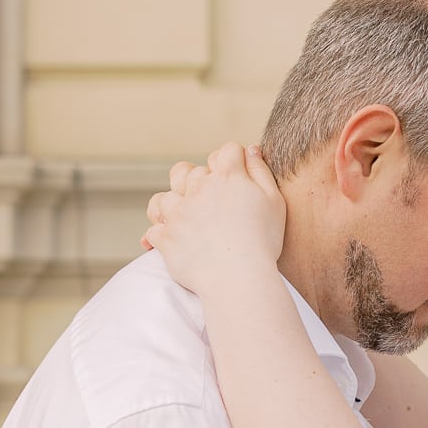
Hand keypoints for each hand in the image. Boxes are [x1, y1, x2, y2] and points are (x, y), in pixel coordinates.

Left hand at [143, 143, 285, 297]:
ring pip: (164, 198)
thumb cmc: (263, 241)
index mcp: (227, 177)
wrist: (240, 278)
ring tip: (183, 216)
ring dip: (173, 204)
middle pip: (188, 170)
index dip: (234, 159)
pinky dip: (159, 234)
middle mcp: (197, 189)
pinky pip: (153, 230)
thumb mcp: (274, 201)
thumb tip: (251, 150)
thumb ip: (261, 171)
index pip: (227, 151)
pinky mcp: (165, 238)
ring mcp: (178, 213)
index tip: (239, 173)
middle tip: (211, 199)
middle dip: (198, 180)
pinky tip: (168, 240)